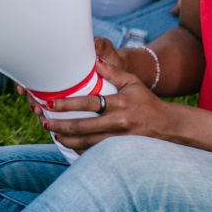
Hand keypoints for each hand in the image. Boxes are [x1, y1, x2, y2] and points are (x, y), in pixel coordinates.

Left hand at [37, 50, 171, 152]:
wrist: (166, 126)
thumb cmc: (146, 101)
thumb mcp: (132, 82)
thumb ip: (112, 71)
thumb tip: (93, 59)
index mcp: (119, 103)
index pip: (88, 103)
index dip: (67, 104)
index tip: (50, 104)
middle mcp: (117, 123)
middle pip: (82, 127)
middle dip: (60, 125)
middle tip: (45, 122)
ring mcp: (118, 139)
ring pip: (86, 143)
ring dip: (67, 140)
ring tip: (54, 133)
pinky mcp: (119, 151)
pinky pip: (95, 152)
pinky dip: (80, 150)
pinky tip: (70, 145)